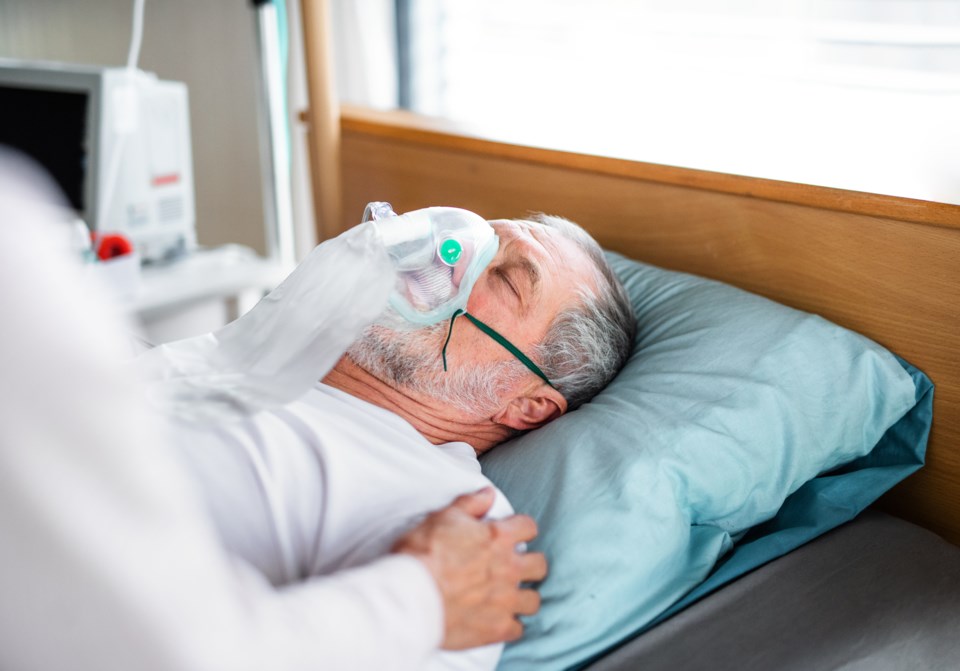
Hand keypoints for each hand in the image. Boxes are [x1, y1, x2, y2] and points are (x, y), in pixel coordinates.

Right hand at [391, 487, 547, 649]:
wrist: (410, 595)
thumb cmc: (422, 553)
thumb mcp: (443, 517)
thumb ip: (470, 504)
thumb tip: (488, 493)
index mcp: (498, 538)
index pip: (529, 527)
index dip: (522, 530)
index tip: (514, 536)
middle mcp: (509, 568)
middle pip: (540, 565)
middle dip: (530, 565)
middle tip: (514, 568)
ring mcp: (506, 600)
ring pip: (534, 600)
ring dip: (523, 597)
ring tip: (508, 597)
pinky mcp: (497, 628)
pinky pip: (518, 629)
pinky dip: (509, 625)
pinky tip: (496, 621)